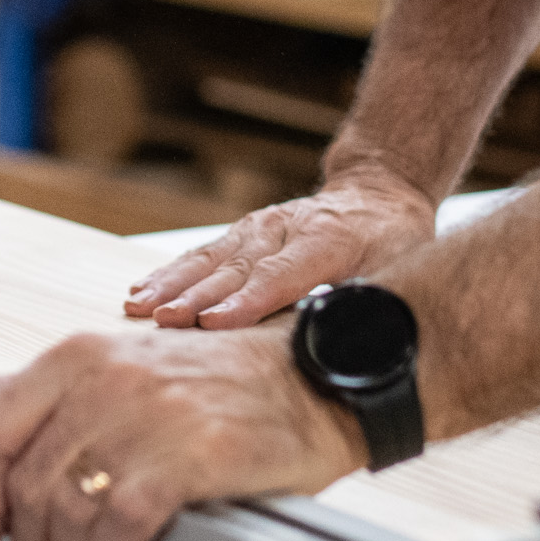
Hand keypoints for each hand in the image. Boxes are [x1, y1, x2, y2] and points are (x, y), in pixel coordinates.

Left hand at [0, 324, 360, 540]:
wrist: (314, 377)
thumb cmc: (214, 379)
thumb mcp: (112, 367)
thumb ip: (24, 392)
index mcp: (77, 355)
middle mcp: (106, 377)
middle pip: (27, 481)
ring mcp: (151, 413)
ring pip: (70, 507)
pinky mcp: (196, 452)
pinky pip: (125, 519)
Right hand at [125, 170, 436, 327]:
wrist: (376, 193)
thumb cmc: (391, 239)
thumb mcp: (398, 270)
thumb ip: (369, 306)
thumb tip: (346, 347)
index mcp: (330, 242)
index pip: (281, 276)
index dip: (246, 302)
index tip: (214, 322)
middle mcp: (288, 230)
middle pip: (237, 269)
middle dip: (196, 297)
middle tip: (164, 322)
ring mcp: (261, 228)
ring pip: (212, 259)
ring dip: (174, 285)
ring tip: (141, 307)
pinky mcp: (244, 232)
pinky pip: (202, 255)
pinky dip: (171, 273)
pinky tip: (144, 291)